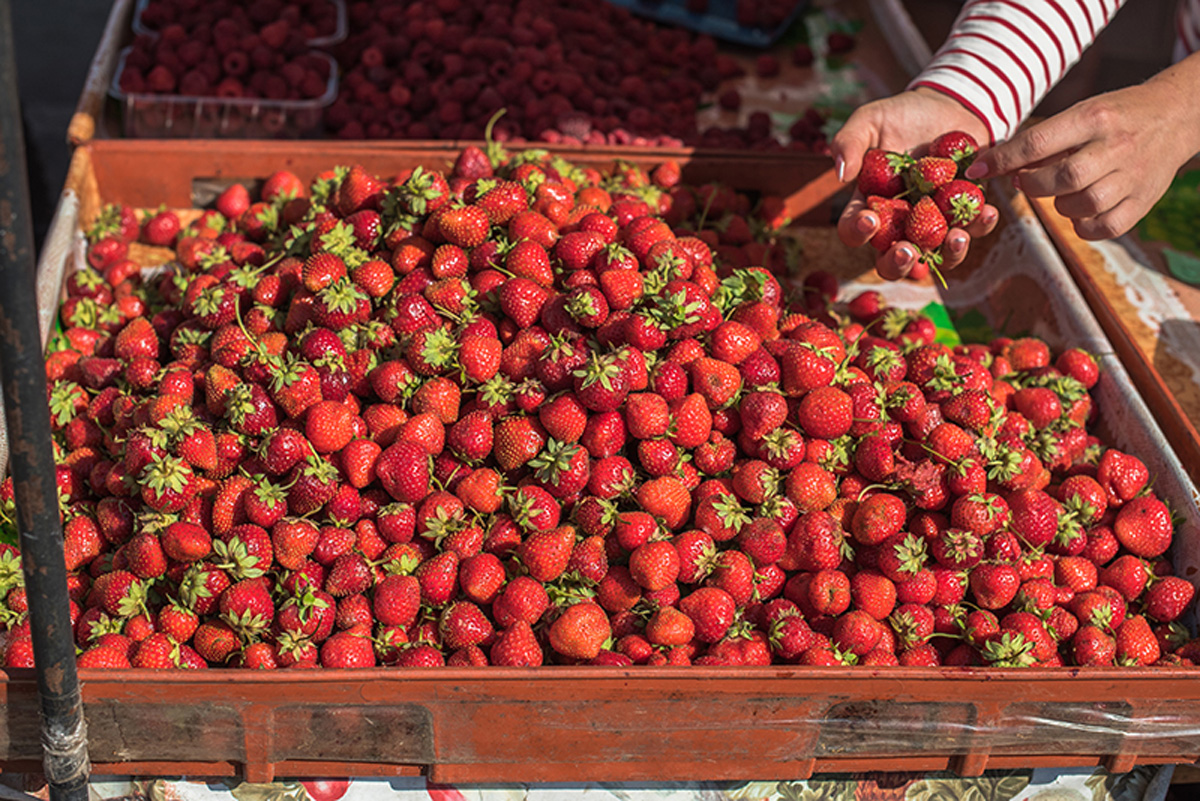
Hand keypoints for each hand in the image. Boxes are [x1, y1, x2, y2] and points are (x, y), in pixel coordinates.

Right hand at [832, 87, 999, 279]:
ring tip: (956, 237)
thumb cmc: (903, 114)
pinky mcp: (964, 214)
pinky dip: (980, 226)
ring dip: (947, 253)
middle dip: (897, 263)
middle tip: (906, 251)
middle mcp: (899, 222)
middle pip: (891, 260)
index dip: (857, 231)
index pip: (853, 229)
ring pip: (935, 256)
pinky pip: (972, 231)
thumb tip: (840, 175)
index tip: (870, 218)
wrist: (950, 104)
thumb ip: (849, 142)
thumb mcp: (870, 120)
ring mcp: (933, 223)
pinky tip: (986, 211)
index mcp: (870, 204)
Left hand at [967, 53, 1199, 240]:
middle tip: (1023, 181)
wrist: (1175, 116)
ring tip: (1060, 192)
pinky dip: (1084, 226)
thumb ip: (1042, 140)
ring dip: (1059, 205)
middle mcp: (1116, 146)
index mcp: (1094, 117)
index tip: (978, 170)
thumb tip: (993, 163)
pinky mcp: (1144, 201)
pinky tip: (1080, 211)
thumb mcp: (1081, 113)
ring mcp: (1133, 176)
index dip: (1002, 160)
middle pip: (1062, 178)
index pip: (1038, 142)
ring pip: (1083, 204)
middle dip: (1031, 185)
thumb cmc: (1115, 116)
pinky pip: (1106, 228)